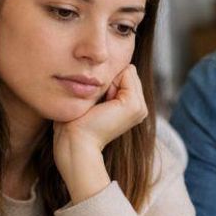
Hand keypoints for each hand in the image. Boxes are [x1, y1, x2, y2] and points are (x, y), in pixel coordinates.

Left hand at [53, 65, 148, 202]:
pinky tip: (102, 104)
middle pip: (127, 72)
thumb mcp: (91, 102)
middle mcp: (140, 108)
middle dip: (109, 80)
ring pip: (127, 71)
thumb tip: (103, 71)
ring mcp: (140, 108)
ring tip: (99, 106)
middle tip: (97, 105)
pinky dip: (110, 82)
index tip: (95, 103)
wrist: (76, 144)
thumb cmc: (75, 125)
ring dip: (108, 82)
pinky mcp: (134, 106)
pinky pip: (127, 73)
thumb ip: (102, 88)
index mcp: (131, 108)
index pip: (125, 75)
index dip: (107, 81)